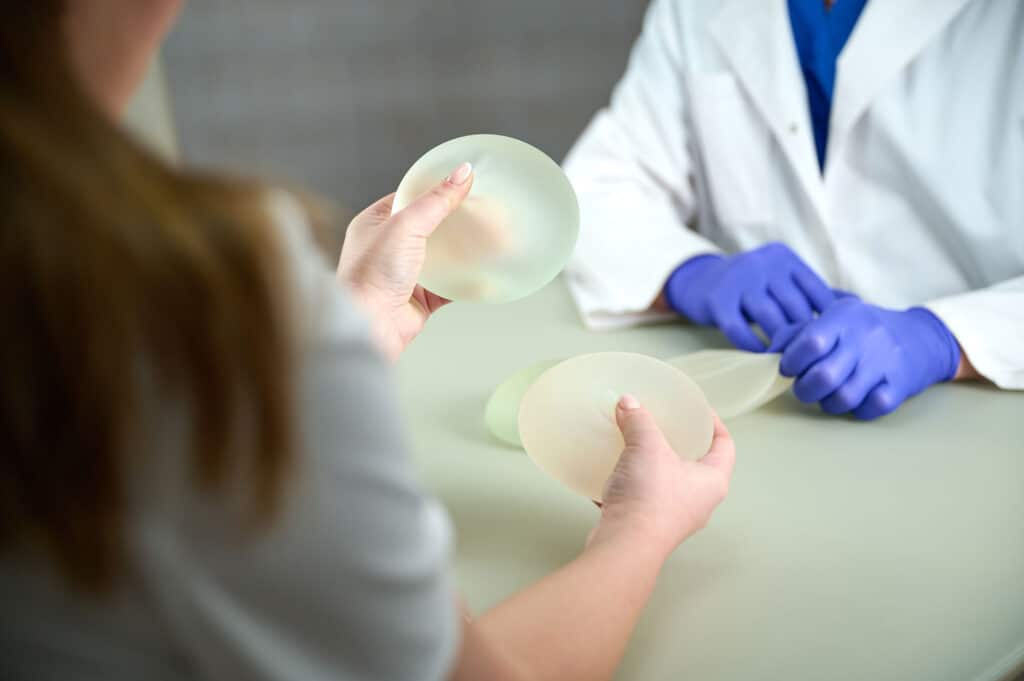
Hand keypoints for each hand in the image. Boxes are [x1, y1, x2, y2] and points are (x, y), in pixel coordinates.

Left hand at [337, 163, 472, 360]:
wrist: (370, 326)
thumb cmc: (371, 276)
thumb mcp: (404, 226)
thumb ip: (436, 200)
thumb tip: (462, 172)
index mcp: (374, 223)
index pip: (408, 197)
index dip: (434, 188)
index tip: (460, 181)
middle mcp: (387, 248)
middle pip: (428, 226)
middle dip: (454, 220)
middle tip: (480, 208)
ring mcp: (404, 274)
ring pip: (440, 256)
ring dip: (462, 249)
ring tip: (487, 235)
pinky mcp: (420, 298)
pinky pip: (449, 285)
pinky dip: (467, 280)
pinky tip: (484, 271)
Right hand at [588, 395, 734, 558]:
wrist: (625, 545)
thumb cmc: (651, 496)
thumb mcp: (646, 447)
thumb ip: (639, 420)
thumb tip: (628, 402)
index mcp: (713, 481)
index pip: (725, 445)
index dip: (715, 424)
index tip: (699, 410)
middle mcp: (700, 503)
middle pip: (697, 466)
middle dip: (681, 445)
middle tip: (665, 426)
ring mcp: (676, 519)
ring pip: (669, 484)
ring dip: (654, 467)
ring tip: (636, 448)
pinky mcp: (650, 528)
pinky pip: (643, 499)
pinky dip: (631, 486)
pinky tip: (613, 475)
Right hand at [663, 242, 834, 351]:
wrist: (699, 279)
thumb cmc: (750, 285)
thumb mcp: (780, 278)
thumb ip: (811, 290)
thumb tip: (855, 305)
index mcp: (784, 258)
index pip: (815, 291)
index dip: (827, 320)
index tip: (834, 344)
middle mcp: (764, 264)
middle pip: (794, 307)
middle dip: (804, 337)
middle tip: (816, 362)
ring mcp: (739, 280)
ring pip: (769, 318)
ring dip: (780, 344)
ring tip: (791, 364)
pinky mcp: (718, 299)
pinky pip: (739, 328)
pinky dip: (752, 345)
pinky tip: (761, 358)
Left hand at [771, 297, 960, 418]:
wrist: (921, 336)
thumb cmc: (863, 329)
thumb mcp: (833, 317)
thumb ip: (797, 331)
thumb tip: (768, 353)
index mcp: (844, 319)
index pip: (811, 342)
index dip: (792, 361)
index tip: (789, 368)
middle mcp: (865, 339)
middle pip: (823, 376)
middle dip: (804, 389)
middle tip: (804, 388)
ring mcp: (884, 363)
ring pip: (844, 398)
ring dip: (828, 403)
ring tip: (827, 395)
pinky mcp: (900, 386)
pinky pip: (870, 408)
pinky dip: (857, 410)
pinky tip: (855, 400)